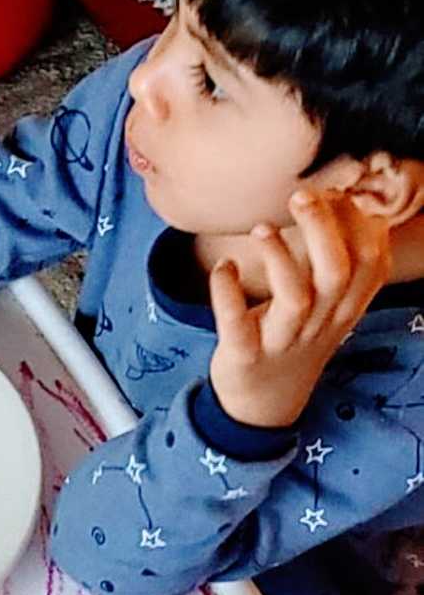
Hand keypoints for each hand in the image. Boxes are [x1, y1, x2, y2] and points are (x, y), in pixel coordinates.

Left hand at [209, 190, 391, 427]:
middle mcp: (320, 323)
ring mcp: (282, 341)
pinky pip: (237, 324)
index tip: (335, 192)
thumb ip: (336, 258)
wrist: (263, 402)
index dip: (359, 224)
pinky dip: (227, 293)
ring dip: (280, 258)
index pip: (370, 263)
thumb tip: (345, 198)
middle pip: (337, 273)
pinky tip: (224, 267)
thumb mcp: (326, 303)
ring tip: (262, 228)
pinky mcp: (245, 354)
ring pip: (295, 298)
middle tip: (301, 195)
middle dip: (323, 229)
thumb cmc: (294, 336)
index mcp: (343, 307)